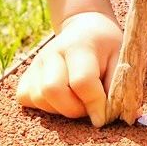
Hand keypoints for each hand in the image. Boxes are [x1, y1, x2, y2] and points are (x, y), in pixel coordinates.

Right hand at [15, 10, 122, 126]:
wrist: (86, 28)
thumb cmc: (106, 47)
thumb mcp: (120, 58)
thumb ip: (117, 86)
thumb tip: (113, 117)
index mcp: (79, 45)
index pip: (82, 81)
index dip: (94, 104)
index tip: (103, 117)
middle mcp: (53, 52)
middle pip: (52, 90)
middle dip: (73, 109)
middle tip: (88, 107)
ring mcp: (36, 62)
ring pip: (39, 98)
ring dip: (59, 109)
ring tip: (76, 101)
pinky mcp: (27, 73)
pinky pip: (26, 98)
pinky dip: (43, 106)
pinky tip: (60, 99)